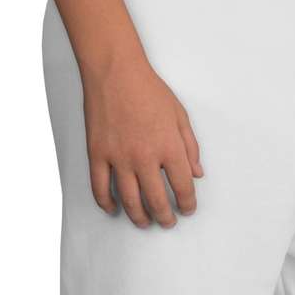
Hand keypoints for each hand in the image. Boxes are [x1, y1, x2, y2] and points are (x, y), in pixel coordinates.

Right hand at [82, 56, 202, 226]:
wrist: (115, 71)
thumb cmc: (149, 90)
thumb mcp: (180, 115)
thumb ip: (190, 147)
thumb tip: (197, 173)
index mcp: (169, 148)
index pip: (183, 187)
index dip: (187, 203)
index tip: (187, 210)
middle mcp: (145, 157)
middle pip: (157, 200)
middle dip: (165, 217)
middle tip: (167, 222)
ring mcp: (119, 158)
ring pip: (129, 200)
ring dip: (139, 216)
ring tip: (145, 222)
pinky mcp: (98, 154)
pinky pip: (100, 187)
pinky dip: (106, 202)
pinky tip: (114, 209)